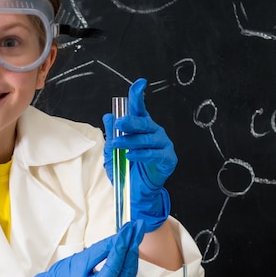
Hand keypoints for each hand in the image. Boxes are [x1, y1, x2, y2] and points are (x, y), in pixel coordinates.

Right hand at [11, 220, 143, 276]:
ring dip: (132, 250)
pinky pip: (126, 273)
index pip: (115, 264)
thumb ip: (99, 251)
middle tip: (137, 225)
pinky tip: (129, 245)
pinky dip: (128, 258)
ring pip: (130, 270)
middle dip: (133, 244)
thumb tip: (117, 239)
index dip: (123, 244)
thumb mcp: (79, 261)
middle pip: (127, 267)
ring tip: (136, 231)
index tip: (128, 228)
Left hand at [103, 78, 176, 230]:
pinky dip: (140, 155)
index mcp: (142, 127)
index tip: (140, 83)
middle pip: (143, 122)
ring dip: (130, 141)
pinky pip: (153, 154)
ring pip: (146, 139)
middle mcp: (154, 132)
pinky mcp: (168, 159)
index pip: (140, 109)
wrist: (136, 193)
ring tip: (117, 145)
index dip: (139, 96)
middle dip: (130, 121)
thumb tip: (107, 116)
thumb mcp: (113, 152)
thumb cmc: (127, 170)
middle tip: (118, 124)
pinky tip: (130, 156)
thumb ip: (112, 135)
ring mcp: (163, 145)